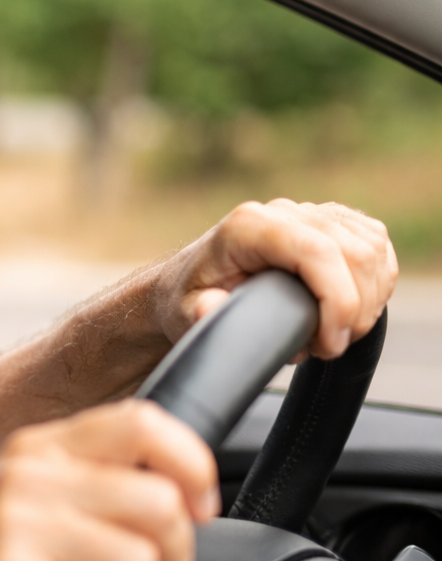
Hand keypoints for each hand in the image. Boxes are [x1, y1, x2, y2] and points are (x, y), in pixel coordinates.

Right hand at [0, 399, 215, 560]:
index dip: (192, 468)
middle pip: (161, 502)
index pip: (145, 424)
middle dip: (173, 560)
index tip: (196, 512)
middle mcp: (27, 476)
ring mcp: (15, 526)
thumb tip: (181, 495)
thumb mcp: (15, 505)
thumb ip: (82, 484)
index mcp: (35, 448)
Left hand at [152, 199, 396, 359]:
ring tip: (334, 333)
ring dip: (368, 300)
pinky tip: (352, 309)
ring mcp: (310, 213)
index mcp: (247, 227)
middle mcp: (281, 213)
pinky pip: (376, 245)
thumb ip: (199, 313)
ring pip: (371, 249)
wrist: (188, 285)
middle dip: (355, 309)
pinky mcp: (332, 222)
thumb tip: (211, 306)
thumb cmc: (187, 299)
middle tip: (328, 347)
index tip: (329, 342)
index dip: (338, 300)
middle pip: (355, 252)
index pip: (317, 251)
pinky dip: (376, 282)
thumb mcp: (184, 313)